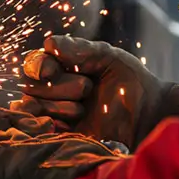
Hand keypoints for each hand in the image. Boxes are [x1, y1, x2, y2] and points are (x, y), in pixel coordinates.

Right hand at [11, 36, 178, 151]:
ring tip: (82, 110)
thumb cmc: (131, 81)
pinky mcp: (60, 135)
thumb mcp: (108, 57)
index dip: (38, 66)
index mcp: (63, 66)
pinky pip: (38, 129)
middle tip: (87, 89)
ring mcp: (56, 113)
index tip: (50, 71)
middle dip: (58, 86)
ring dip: (57, 106)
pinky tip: (70, 124)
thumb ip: (79, 48)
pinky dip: (48, 124)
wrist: (148, 115)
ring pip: (31, 107)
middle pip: (30, 85)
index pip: (33, 63)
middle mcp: (55, 88)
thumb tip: (49, 43)